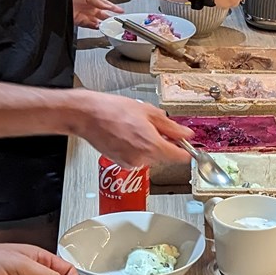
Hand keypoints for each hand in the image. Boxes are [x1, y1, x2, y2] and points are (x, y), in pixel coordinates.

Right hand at [71, 89, 191, 165]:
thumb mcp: (148, 112)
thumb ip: (171, 126)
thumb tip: (185, 134)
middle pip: (165, 156)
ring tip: (136, 127)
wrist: (87, 115)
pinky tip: (127, 134)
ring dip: (149, 145)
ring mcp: (130, 163)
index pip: (179, 158)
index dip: (186, 151)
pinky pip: (137, 158)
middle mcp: (142, 159)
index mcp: (152, 146)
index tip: (188, 147)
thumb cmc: (112, 110)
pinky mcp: (120, 163)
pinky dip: (136, 148)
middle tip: (154, 126)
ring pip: (150, 157)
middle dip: (164, 143)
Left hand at [72, 0, 120, 28]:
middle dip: (111, 18)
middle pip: (103, 14)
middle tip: (117, 21)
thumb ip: (98, 1)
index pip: (106, 4)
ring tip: (110, 25)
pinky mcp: (80, 21)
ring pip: (98, 21)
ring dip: (104, 24)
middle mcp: (89, 7)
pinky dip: (96, 27)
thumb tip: (108, 6)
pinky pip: (90, 25)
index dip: (114, 8)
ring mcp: (85, 14)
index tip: (121, 11)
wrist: (57, 0)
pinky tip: (100, 27)